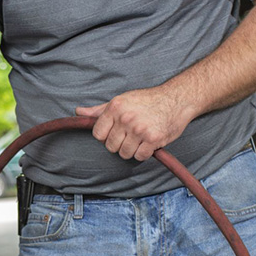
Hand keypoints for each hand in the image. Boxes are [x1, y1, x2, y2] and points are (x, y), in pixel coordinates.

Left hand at [76, 86, 191, 160]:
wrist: (176, 99)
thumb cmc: (147, 100)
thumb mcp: (121, 100)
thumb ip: (99, 110)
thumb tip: (78, 112)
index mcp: (115, 107)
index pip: (98, 134)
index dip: (106, 136)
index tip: (116, 132)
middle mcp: (125, 118)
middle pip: (110, 146)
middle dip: (119, 144)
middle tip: (130, 135)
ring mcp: (139, 129)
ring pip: (124, 153)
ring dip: (132, 150)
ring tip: (140, 138)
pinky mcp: (153, 139)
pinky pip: (140, 157)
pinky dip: (144, 153)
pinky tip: (148, 143)